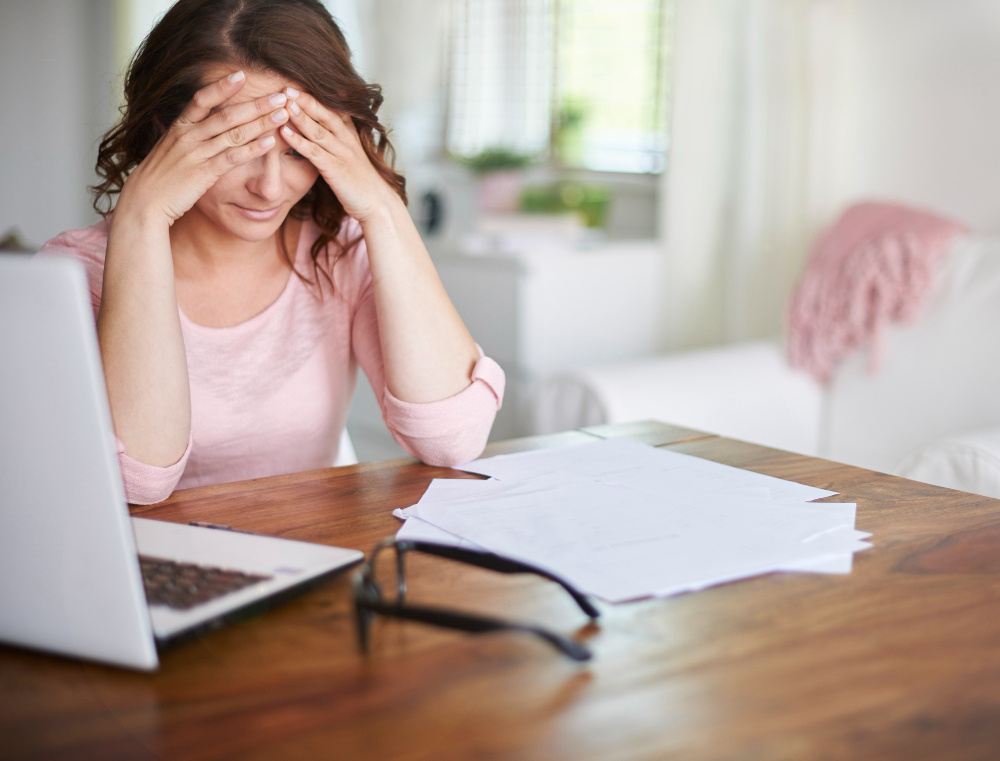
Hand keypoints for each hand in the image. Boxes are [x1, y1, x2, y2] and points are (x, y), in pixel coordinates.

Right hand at [119, 71, 290, 223]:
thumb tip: (192, 122)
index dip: (222, 87)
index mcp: (179, 127)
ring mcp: (196, 154)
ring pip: (234, 133)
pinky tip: (270, 142)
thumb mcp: (168, 148)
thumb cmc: (159, 176)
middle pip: (227, 114)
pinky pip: (232, 158)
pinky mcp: (204, 173)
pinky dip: (252, 149)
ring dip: (261, 123)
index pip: (202, 99)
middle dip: (256, 104)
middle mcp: (188, 136)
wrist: (144, 202)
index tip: (242, 75)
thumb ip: (184, 134)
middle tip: (281, 94)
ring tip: (283, 114)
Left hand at [279, 90, 395, 221]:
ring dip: (300, 116)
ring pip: (318, 130)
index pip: (333, 108)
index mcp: (349, 134)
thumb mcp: (351, 154)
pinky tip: (284, 131)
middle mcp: (346, 140)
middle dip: (305, 99)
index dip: (315, 95)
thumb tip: (320, 127)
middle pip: (325, 113)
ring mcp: (341, 154)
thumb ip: (337, 138)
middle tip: (286, 86)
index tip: (297, 83)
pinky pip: (314, 152)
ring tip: (283, 103)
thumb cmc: (360, 180)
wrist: (376, 202)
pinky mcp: (334, 169)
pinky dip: (298, 140)